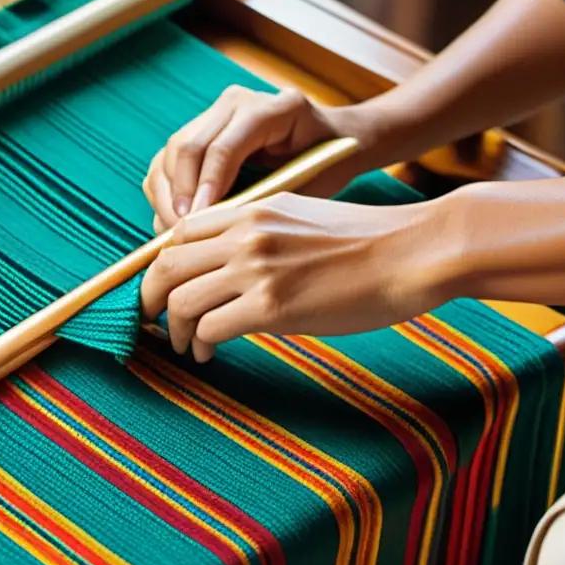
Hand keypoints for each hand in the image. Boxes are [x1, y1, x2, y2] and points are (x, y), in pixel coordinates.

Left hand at [140, 192, 451, 360]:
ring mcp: (256, 269)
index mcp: (251, 210)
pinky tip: (210, 353)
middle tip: (153, 321)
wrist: (414, 251)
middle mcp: (245, 235)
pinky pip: (210, 328)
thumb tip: (225, 260)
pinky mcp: (272, 307)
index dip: (160, 265)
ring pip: (181, 301)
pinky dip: (201, 344)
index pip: (179, 234)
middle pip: (166, 266)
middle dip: (150, 299)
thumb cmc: (368, 240)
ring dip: (175, 329)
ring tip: (187, 345)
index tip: (162, 289)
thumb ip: (257, 231)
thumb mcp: (300, 216)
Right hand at [143, 86, 375, 232]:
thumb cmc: (326, 166)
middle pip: (187, 147)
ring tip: (175, 231)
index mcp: (273, 109)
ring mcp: (215, 112)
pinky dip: (164, 191)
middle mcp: (237, 102)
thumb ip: (264, 198)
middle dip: (178, 195)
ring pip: (170, 153)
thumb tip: (216, 226)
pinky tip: (174, 219)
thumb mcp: (307, 184)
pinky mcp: (200, 128)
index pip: (222, 148)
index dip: (205, 188)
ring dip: (166, 195)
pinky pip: (168, 159)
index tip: (196, 222)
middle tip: (180, 233)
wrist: (332, 140)